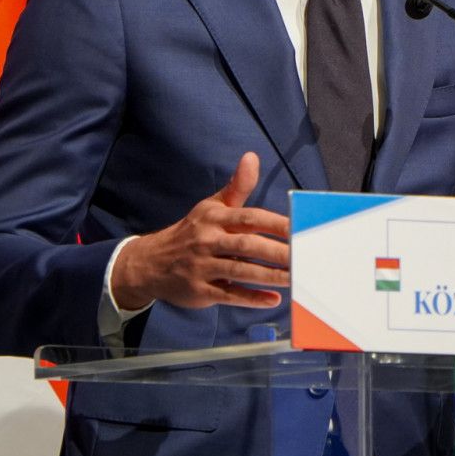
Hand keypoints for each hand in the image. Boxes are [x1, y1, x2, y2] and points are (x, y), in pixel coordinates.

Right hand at [110, 152, 289, 309]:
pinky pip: (229, 295)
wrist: (150, 262)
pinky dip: (251, 299)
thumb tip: (252, 157)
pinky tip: (273, 299)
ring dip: (269, 276)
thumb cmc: (193, 231)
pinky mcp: (199, 291)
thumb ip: (237, 186)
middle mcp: (207, 241)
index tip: (301, 229)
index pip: (250, 218)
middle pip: (247, 246)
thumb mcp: (211, 206)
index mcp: (215, 218)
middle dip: (277, 252)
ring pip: (240, 271)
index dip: (276, 223)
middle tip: (304, 257)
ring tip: (296, 278)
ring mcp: (202, 267)